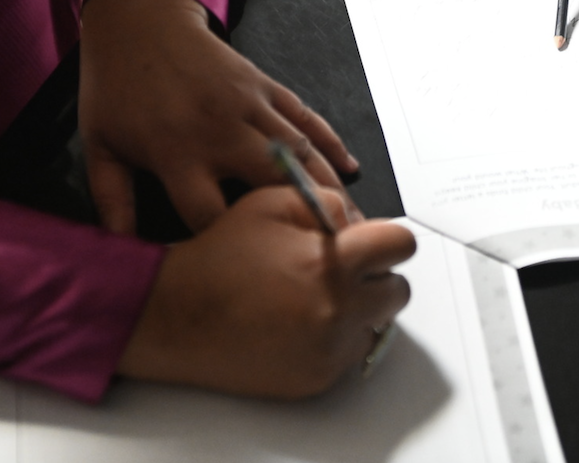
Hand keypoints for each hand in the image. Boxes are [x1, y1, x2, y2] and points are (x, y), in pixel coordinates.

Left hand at [79, 0, 359, 234]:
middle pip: (275, 183)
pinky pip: (307, 117)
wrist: (139, 21)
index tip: (245, 273)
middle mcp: (221, 129)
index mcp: (177, 151)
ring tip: (354, 223)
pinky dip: (332, 143)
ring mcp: (250, 105)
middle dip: (303, 222)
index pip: (211, 213)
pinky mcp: (265, 87)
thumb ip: (113, 202)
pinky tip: (350, 169)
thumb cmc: (117, 86)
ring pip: (302, 152)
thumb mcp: (100, 146)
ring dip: (331, 188)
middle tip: (330, 256)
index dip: (228, 247)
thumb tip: (120, 254)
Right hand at [117, 186, 415, 398]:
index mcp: (331, 262)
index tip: (377, 243)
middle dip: (376, 276)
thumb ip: (328, 202)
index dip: (387, 240)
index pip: (401, 245)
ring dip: (358, 309)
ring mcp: (329, 349)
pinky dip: (335, 338)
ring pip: (376, 325)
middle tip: (344, 270)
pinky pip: (349, 354)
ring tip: (316, 296)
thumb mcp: (273, 202)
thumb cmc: (219, 257)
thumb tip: (360, 221)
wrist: (177, 314)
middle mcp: (337, 310)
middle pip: (397, 291)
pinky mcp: (317, 377)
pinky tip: (299, 322)